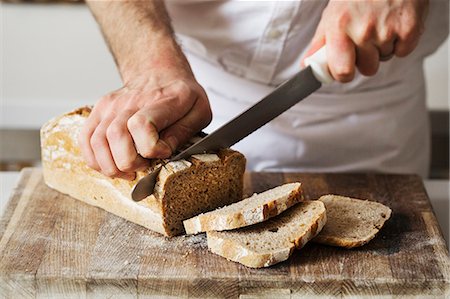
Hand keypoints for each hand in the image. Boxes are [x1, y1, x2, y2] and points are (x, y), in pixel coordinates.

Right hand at [78, 72, 211, 179]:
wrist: (160, 71)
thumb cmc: (181, 95)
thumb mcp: (199, 110)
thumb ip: (184, 131)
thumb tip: (163, 152)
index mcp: (164, 99)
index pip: (142, 125)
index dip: (151, 148)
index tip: (163, 152)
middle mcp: (132, 100)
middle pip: (116, 136)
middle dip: (129, 162)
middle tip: (143, 167)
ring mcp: (112, 104)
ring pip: (98, 140)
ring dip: (111, 165)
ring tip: (128, 171)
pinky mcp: (99, 109)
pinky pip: (85, 138)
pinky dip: (94, 159)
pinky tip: (110, 166)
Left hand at [303, 0, 427, 81]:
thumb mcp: (332, 15)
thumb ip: (319, 44)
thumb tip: (307, 66)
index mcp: (340, 28)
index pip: (342, 72)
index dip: (344, 74)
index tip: (344, 68)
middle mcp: (363, 30)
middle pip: (367, 69)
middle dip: (366, 59)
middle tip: (365, 37)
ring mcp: (388, 30)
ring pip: (385, 59)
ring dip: (383, 47)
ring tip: (380, 24)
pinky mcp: (409, 29)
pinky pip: (403, 52)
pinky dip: (400, 42)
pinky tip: (394, 23)